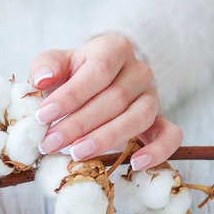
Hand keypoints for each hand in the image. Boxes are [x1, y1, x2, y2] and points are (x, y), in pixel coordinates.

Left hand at [30, 34, 181, 169]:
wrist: (92, 84)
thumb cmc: (71, 75)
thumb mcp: (54, 64)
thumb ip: (45, 67)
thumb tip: (42, 79)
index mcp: (114, 49)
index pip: (98, 70)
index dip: (70, 96)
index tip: (43, 116)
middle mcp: (139, 70)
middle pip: (115, 98)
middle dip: (78, 124)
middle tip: (49, 143)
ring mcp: (153, 96)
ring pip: (138, 117)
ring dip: (106, 139)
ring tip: (76, 154)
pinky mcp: (160, 121)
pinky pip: (170, 135)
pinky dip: (158, 151)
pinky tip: (135, 164)